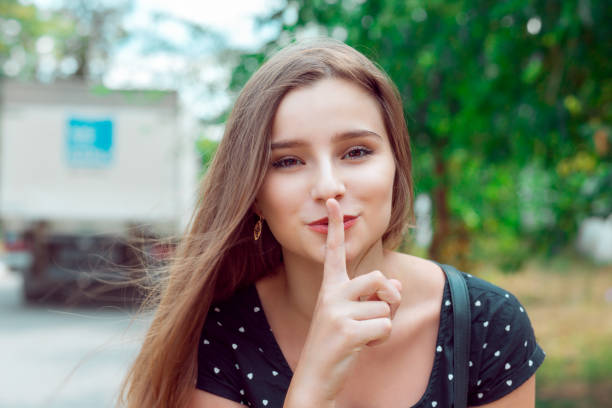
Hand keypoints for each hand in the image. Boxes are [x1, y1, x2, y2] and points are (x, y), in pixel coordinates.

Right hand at [284, 198, 401, 406]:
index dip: (334, 226)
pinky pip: (385, 328)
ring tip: (362, 338)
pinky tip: (363, 347)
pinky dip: (381, 340)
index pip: (333, 252)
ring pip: (385, 309)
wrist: (315, 377)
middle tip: (381, 313)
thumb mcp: (353, 317)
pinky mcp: (347, 331)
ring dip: (383, 327)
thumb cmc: (336, 345)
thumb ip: (374, 298)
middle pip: (379, 279)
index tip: (333, 201)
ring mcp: (337, 312)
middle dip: (390, 297)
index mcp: (329, 288)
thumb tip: (397, 283)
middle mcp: (331, 295)